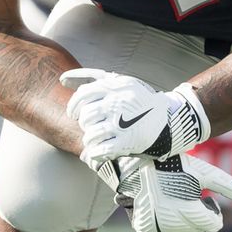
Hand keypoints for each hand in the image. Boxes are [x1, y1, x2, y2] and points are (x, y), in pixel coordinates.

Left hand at [60, 68, 209, 166]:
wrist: (168, 119)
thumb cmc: (138, 99)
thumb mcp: (119, 82)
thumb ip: (91, 77)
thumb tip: (62, 79)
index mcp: (115, 87)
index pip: (82, 96)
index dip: (73, 106)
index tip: (73, 114)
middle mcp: (118, 104)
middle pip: (86, 117)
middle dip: (84, 124)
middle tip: (90, 126)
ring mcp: (122, 124)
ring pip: (91, 135)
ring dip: (89, 139)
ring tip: (96, 138)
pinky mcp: (128, 142)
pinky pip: (100, 151)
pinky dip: (94, 153)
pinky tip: (97, 151)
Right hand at [93, 152, 231, 231]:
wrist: (140, 163)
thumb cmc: (176, 167)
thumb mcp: (204, 172)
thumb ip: (226, 185)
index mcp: (190, 211)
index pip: (213, 224)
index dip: (212, 211)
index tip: (204, 199)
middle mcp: (174, 223)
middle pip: (197, 230)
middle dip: (197, 216)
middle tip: (188, 198)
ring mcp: (157, 228)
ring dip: (181, 225)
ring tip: (174, 204)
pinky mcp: (143, 230)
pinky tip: (162, 217)